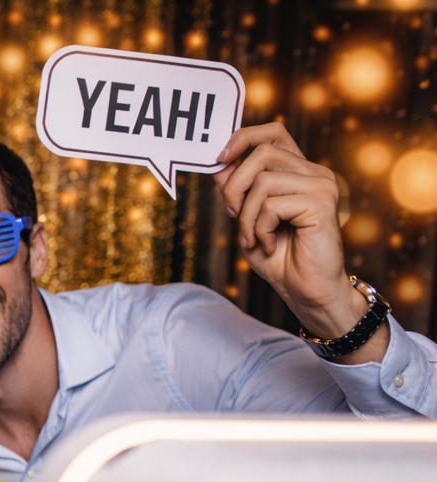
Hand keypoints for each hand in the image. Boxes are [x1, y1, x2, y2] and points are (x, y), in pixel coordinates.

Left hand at [213, 124, 379, 354]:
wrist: (306, 290)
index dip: (244, 137)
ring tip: (253, 238)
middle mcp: (313, 172)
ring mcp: (321, 185)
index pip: (273, 132)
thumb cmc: (279, 258)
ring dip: (246, 215)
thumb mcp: (248, 220)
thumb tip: (220, 165)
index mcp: (298, 171)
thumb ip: (237, 192)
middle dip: (234, 186)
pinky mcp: (321, 203)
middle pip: (261, 153)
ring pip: (263, 181)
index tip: (219, 158)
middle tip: (234, 216)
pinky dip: (260, 228)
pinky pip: (272, 204)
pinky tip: (268, 244)